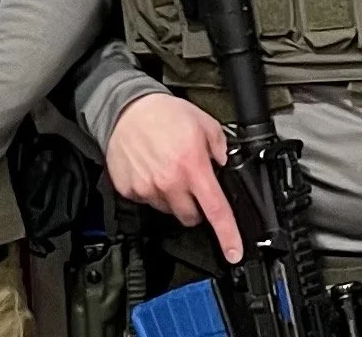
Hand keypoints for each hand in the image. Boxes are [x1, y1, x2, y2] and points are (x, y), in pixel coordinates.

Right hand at [108, 93, 241, 262]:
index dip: (228, 234)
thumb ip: (220, 150)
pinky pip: (149, 203)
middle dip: (197, 206)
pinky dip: (155, 192)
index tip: (234, 252)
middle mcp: (170, 182)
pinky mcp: (130, 191)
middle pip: (191, 217)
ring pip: (170, 211)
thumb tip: (226, 167)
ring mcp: (147, 189)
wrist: (127, 110)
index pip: (215, 209)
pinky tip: (153, 171)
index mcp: (193, 166)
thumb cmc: (166, 115)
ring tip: (170, 170)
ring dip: (175, 198)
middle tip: (193, 183)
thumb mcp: (206, 125)